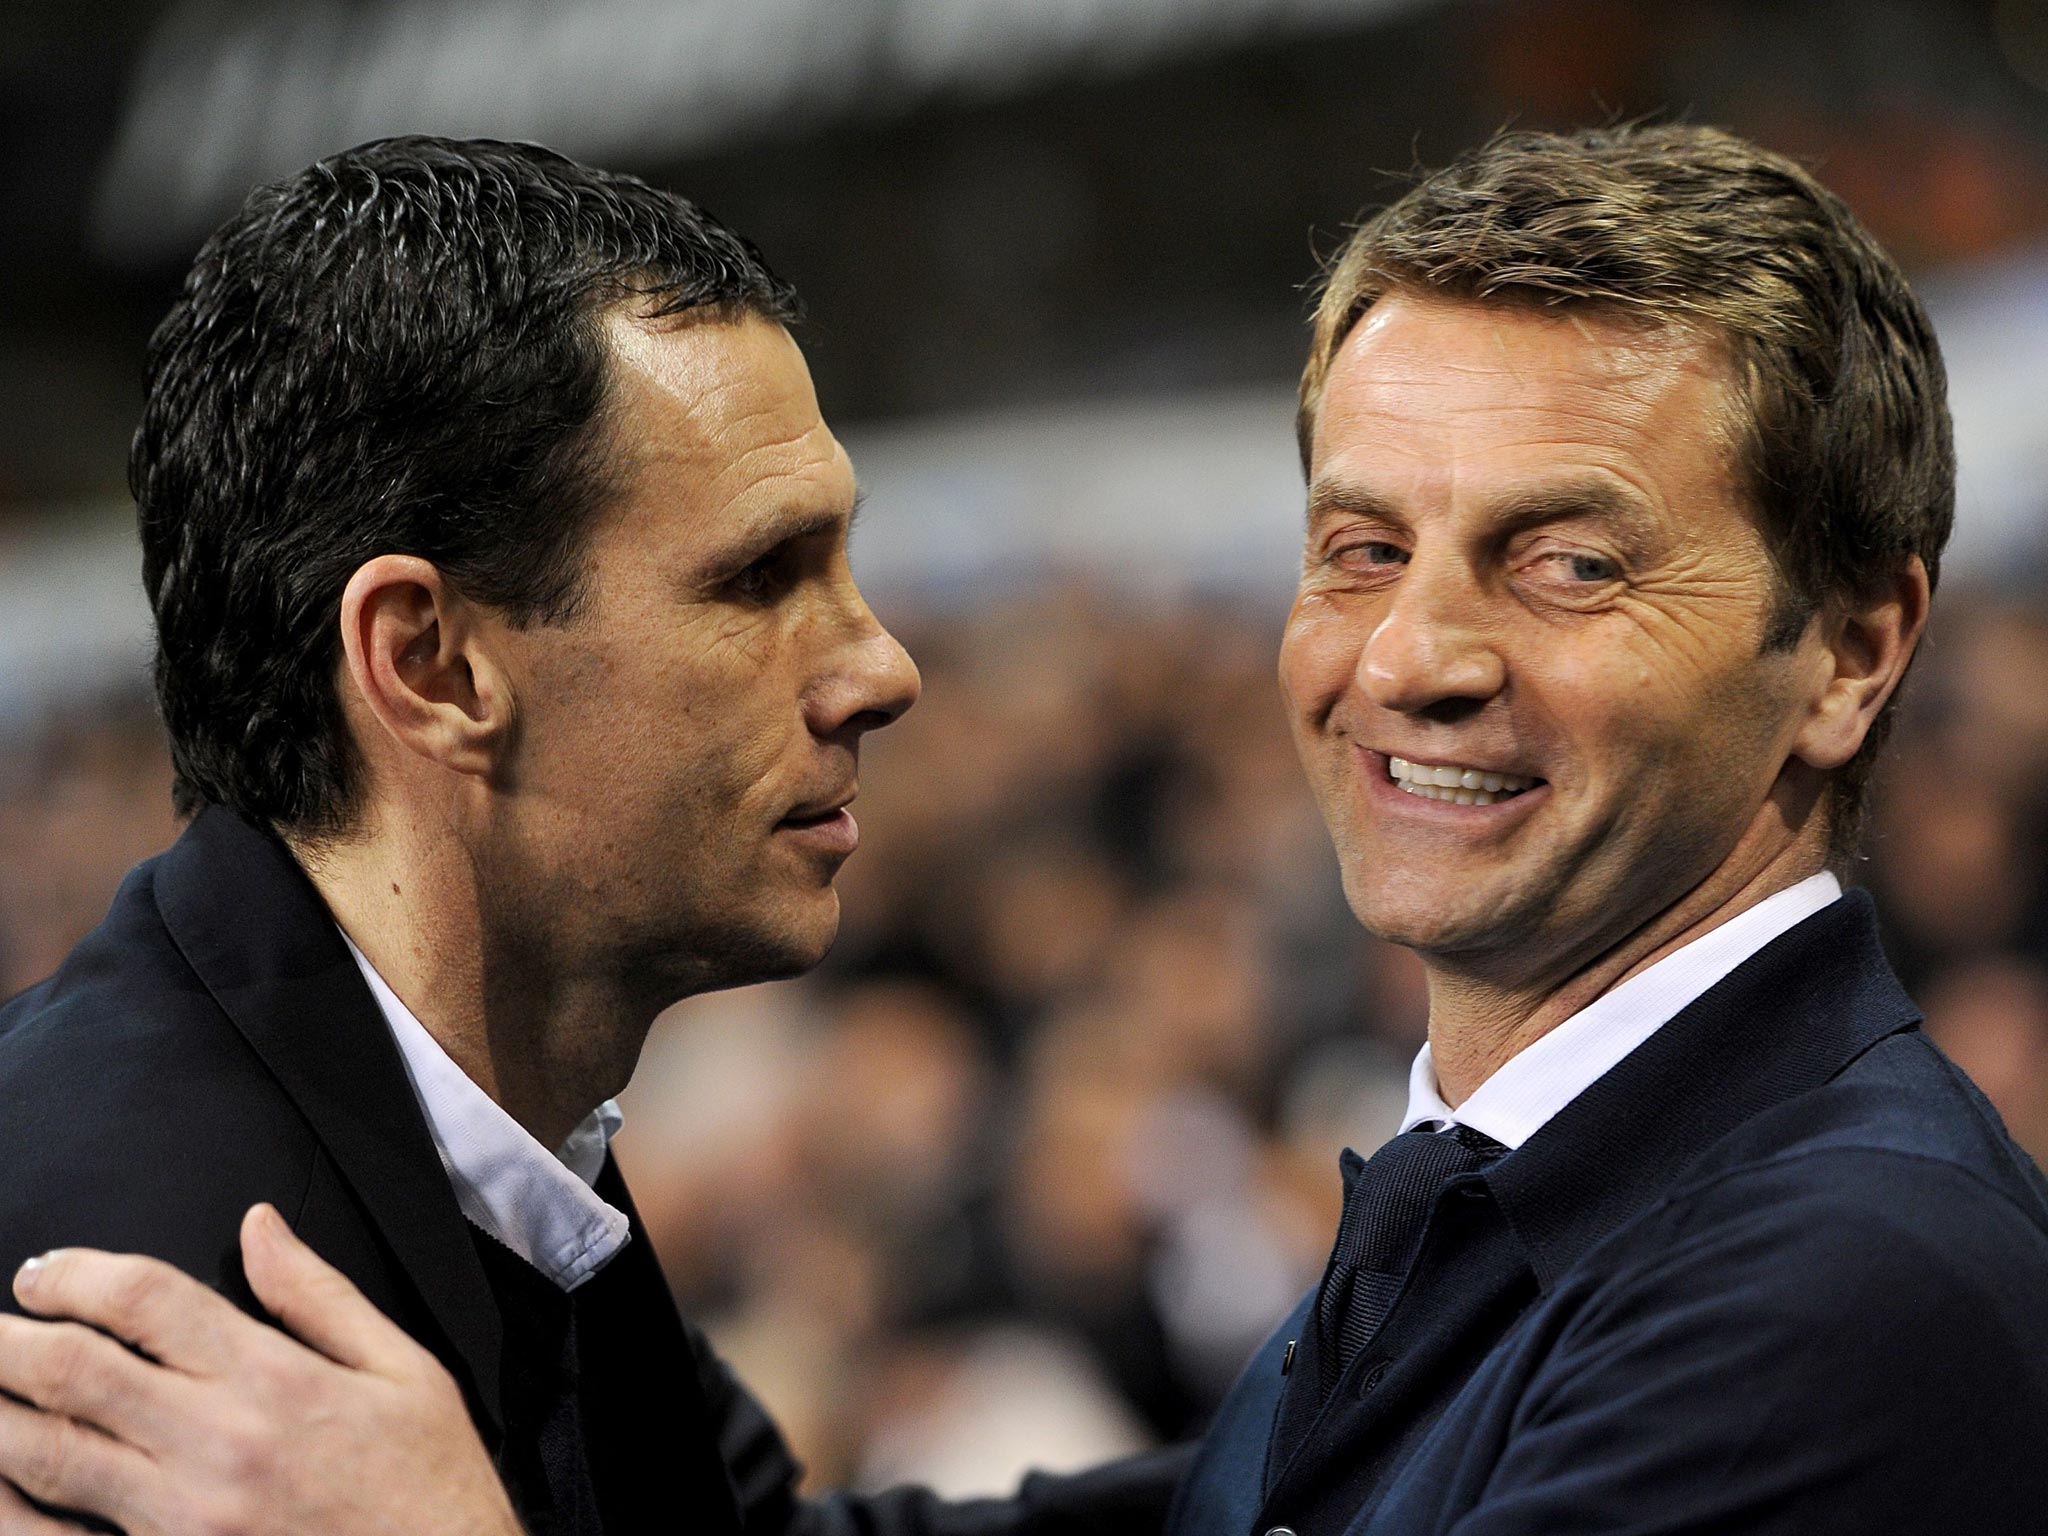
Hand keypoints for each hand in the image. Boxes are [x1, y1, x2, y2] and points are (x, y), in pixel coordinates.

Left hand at [0, 1204, 523, 1535]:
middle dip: (13, 1337)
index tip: (45, 1273)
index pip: (149, 1301)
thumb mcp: (403, 1368)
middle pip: (78, 1371)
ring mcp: (184, 1518)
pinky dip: (15, 1510)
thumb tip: (260, 1227)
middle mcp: (219, 1444)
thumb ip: (318, 1294)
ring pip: (52, 1454)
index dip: (79, 1274)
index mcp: (275, 1379)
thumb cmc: (427, 1484)